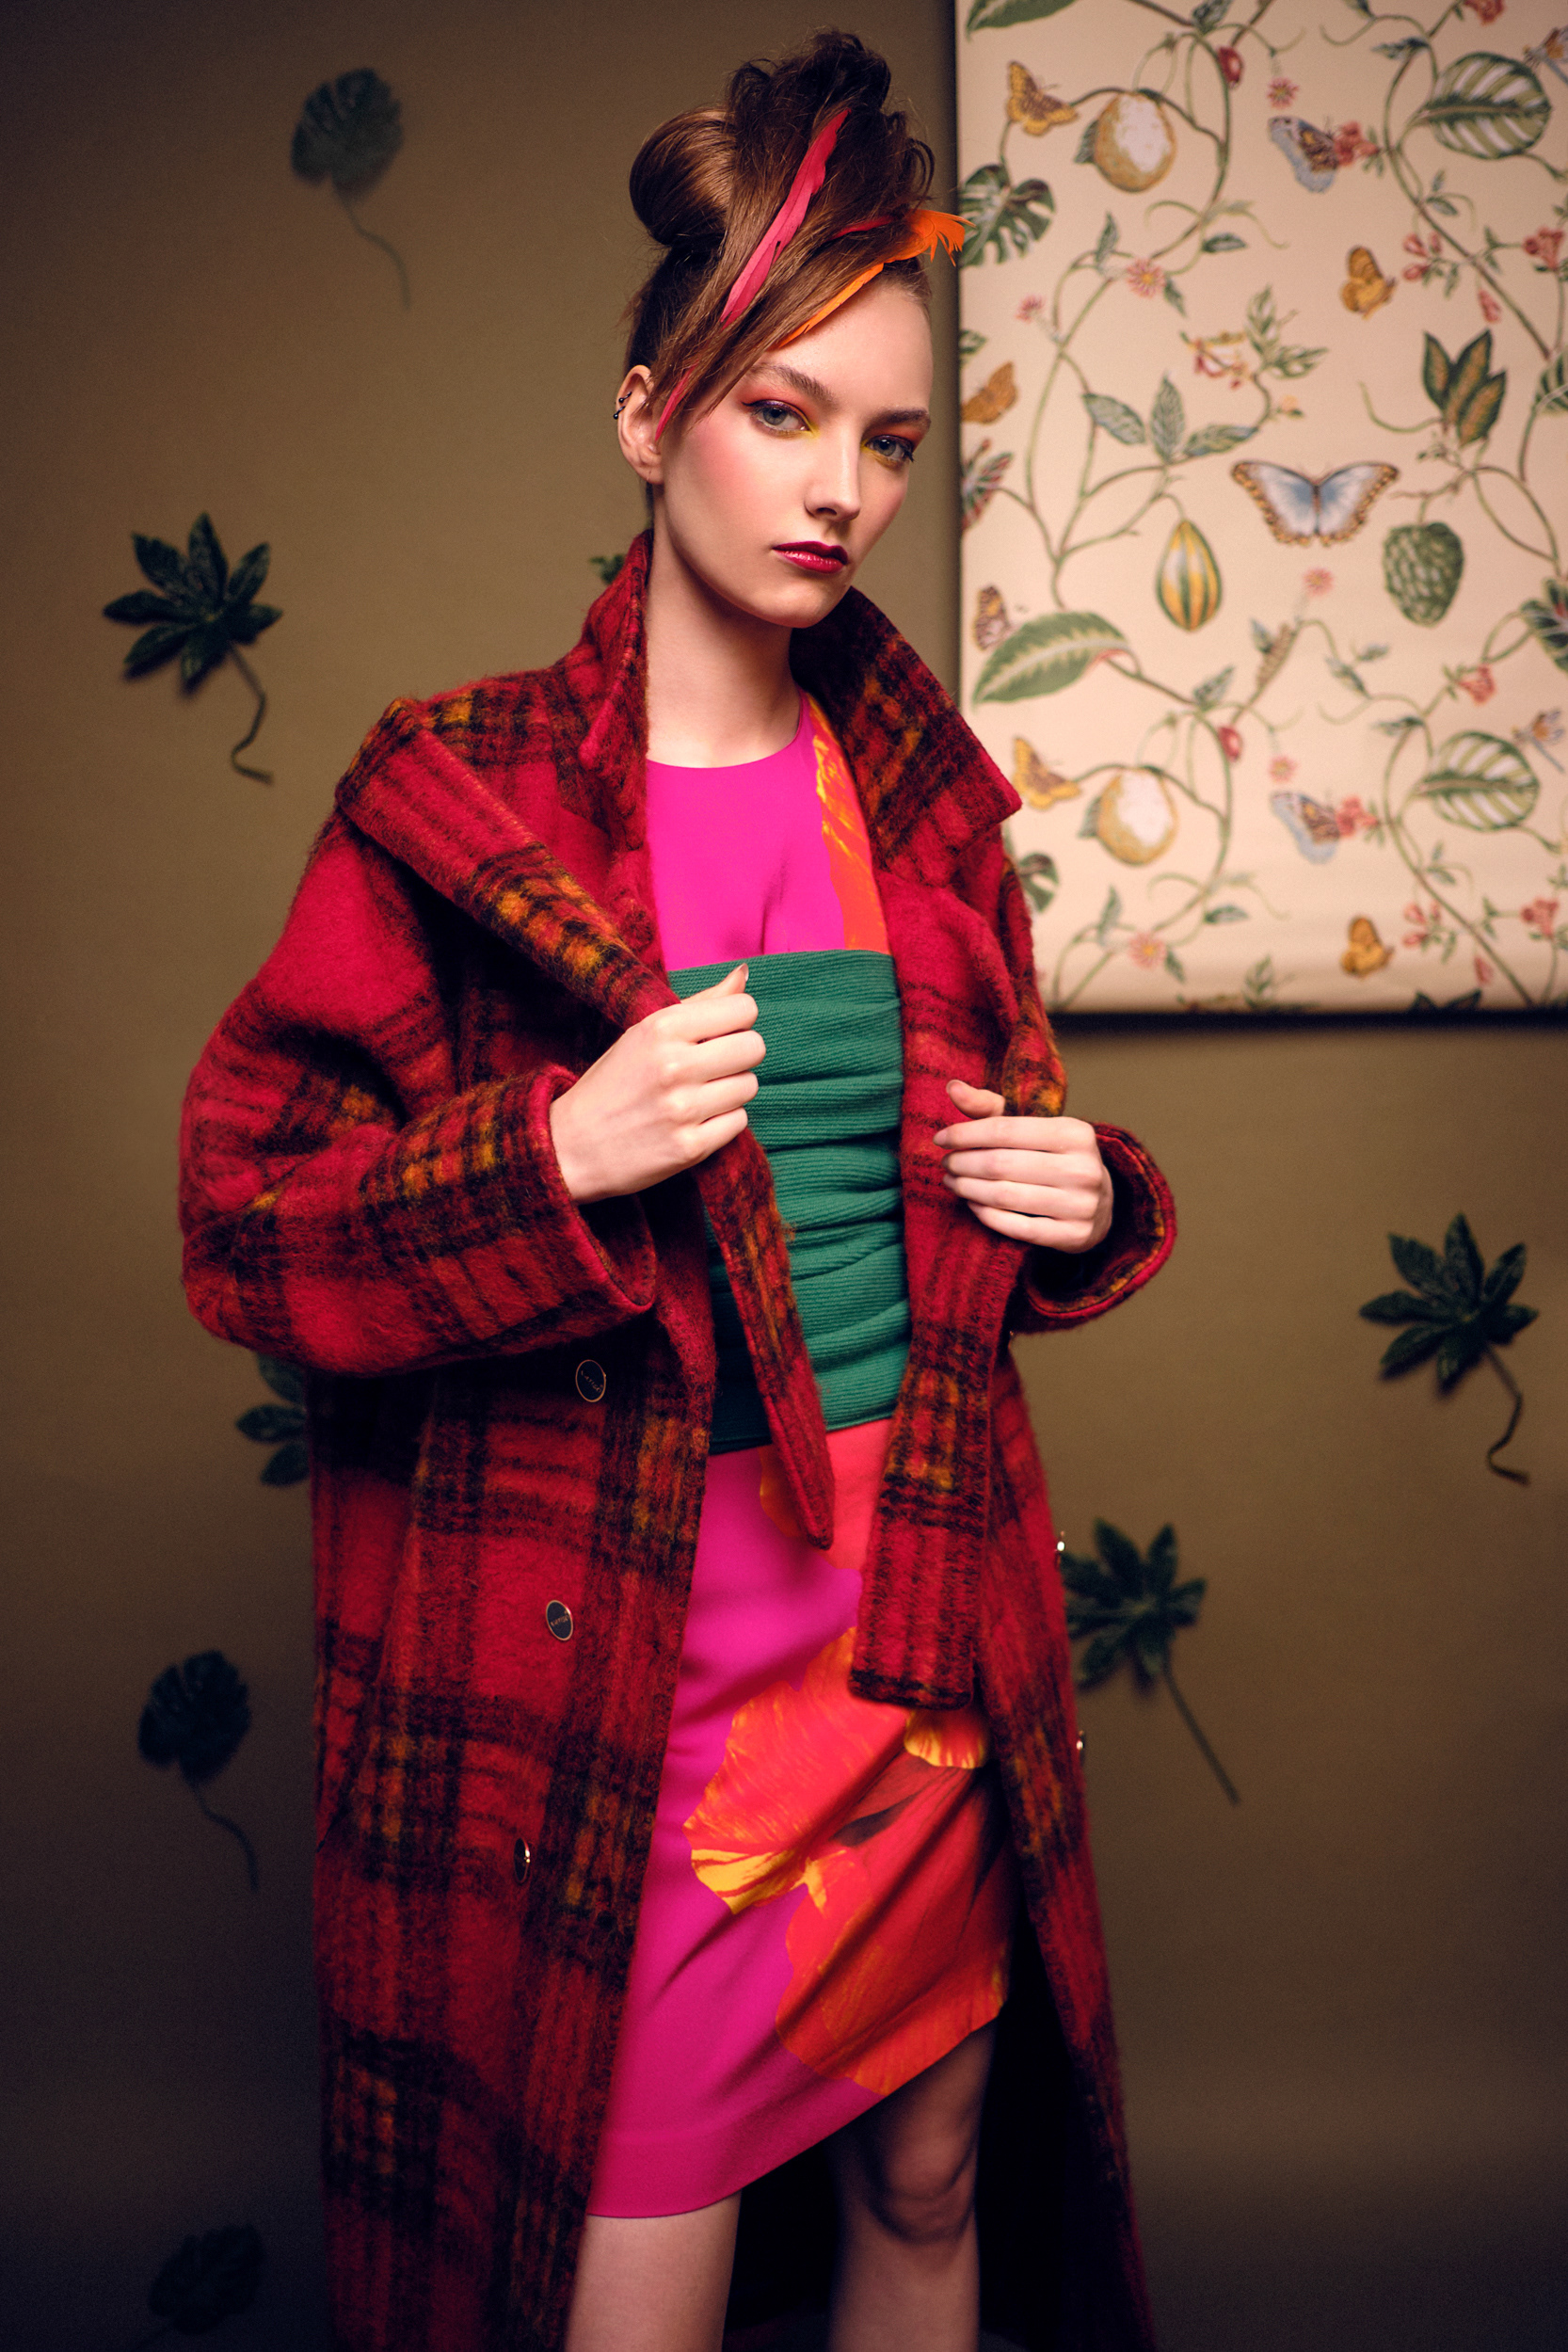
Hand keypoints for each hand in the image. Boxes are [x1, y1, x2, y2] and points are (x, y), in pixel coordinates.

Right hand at [549, 965, 763, 1202]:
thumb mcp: (645, 1033)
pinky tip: (696, 1120)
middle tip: (713, 1066)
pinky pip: (739, 1121)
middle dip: (740, 1055)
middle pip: (754, 1047)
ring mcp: (683, 1109)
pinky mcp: (690, 1147)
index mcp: (662, 1028)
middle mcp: (675, 1065)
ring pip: (749, 1085)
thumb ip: (699, 1004)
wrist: (572, 1146)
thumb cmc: (612, 1084)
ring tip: (700, 1094)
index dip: (737, 1021)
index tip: (718, 1033)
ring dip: (732, 1090)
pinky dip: (724, 1121)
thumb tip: (744, 974)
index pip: (744, 1008)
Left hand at [934, 1079, 1112, 1250]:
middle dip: (963, 1163)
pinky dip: (987, 1216)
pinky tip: (972, 1204)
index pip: (1005, 1129)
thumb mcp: (1031, 1128)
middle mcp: (1083, 1168)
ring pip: (1005, 1196)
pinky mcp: (1074, 1236)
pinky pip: (1017, 1228)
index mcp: (1074, 1133)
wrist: (1100, 1203)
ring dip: (968, 1189)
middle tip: (945, 1164)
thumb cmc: (1053, 1158)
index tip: (940, 1139)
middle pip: (1001, 1164)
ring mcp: (1081, 1205)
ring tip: (952, 1182)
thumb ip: (990, 1108)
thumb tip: (952, 1087)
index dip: (965, 1134)